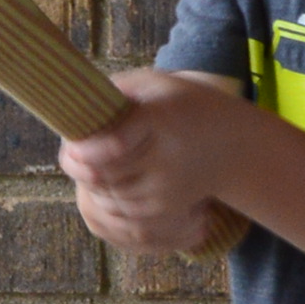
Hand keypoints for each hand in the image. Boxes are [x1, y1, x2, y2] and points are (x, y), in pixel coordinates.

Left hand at [56, 67, 249, 256]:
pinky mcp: (167, 210)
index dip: (91, 149)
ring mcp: (168, 190)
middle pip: (106, 175)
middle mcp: (167, 160)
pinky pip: (123, 219)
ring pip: (109, 200)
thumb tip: (77, 116)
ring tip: (90, 168)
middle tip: (75, 154)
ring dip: (91, 186)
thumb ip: (114, 93)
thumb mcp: (155, 84)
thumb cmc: (182, 105)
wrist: (230, 144)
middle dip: (82, 167)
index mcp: (162, 120)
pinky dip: (106, 205)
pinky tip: (104, 188)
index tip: (74, 149)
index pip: (119, 142)